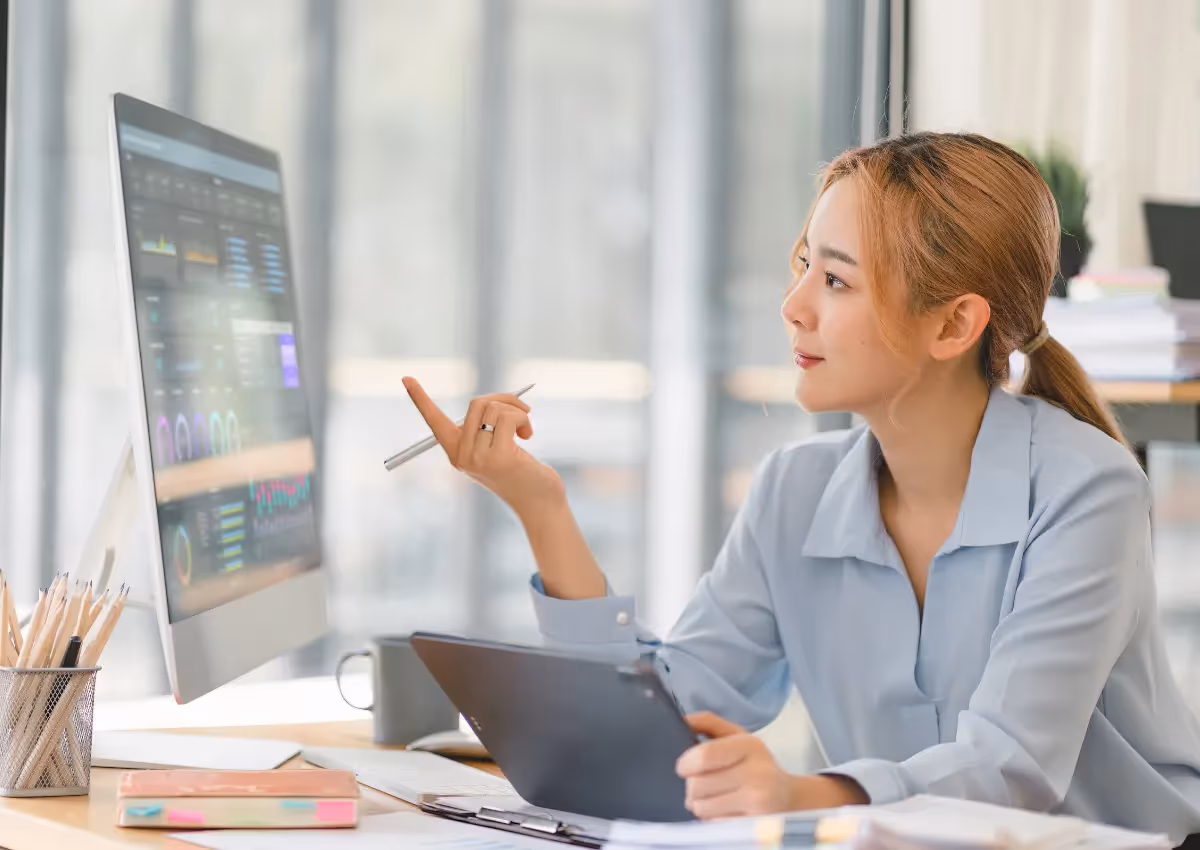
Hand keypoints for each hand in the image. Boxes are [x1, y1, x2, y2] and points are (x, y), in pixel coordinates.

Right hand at [403, 377, 565, 515]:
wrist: (540, 505)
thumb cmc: (522, 474)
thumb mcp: (497, 450)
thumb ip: (486, 429)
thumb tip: (491, 400)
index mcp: (457, 454)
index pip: (434, 422)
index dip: (421, 399)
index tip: (406, 378)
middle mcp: (462, 457)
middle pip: (476, 403)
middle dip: (503, 400)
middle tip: (521, 411)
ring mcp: (478, 458)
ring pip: (494, 408)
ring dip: (517, 410)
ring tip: (526, 429)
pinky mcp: (499, 457)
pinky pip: (508, 417)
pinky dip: (523, 418)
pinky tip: (528, 434)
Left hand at [677, 713, 867, 819]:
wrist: (789, 798)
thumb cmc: (756, 765)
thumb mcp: (737, 737)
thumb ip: (708, 723)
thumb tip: (682, 719)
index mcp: (749, 746)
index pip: (704, 756)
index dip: (686, 764)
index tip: (684, 767)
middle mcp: (757, 774)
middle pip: (696, 785)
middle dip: (692, 787)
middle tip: (705, 785)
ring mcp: (758, 804)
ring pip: (700, 807)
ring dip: (700, 805)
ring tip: (716, 798)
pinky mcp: (754, 827)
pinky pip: (712, 825)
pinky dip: (712, 820)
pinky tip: (726, 811)